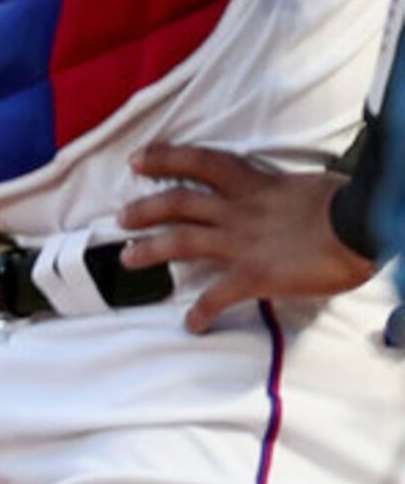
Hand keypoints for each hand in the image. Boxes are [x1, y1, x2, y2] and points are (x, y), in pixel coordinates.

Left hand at [122, 143, 375, 332]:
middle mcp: (239, 210)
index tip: (138, 160)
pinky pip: (218, 296)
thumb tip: (291, 199)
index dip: (165, 158)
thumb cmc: (350, 204)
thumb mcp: (312, 186)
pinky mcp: (254, 275)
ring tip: (127, 259)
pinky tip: (191, 324)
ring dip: (150, 250)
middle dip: (146, 209)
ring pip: (182, 242)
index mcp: (256, 184)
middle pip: (178, 202)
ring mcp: (242, 243)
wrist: (362, 227)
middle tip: (120, 217)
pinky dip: (202, 312)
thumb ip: (286, 194)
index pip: (200, 162)